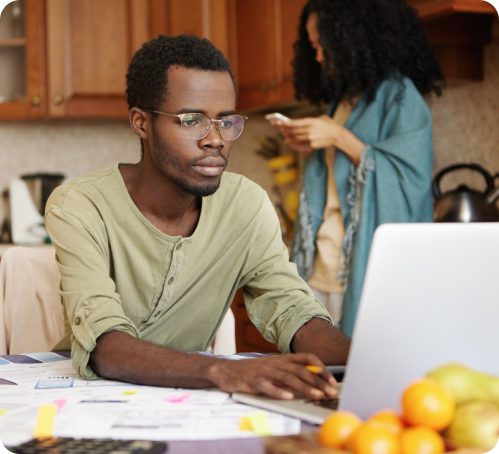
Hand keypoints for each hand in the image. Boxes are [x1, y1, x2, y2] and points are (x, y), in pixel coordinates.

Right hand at [208, 353, 338, 399]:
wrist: (227, 370)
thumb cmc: (254, 371)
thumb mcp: (275, 367)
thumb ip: (292, 371)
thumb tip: (315, 379)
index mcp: (283, 358)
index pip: (307, 358)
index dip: (322, 368)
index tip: (333, 381)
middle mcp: (276, 362)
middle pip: (301, 370)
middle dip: (318, 381)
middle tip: (331, 392)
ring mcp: (264, 371)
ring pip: (288, 378)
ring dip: (305, 387)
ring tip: (317, 395)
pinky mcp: (253, 381)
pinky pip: (268, 386)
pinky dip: (279, 392)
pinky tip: (288, 397)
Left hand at [273, 116, 363, 164]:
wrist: (339, 136)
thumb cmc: (331, 125)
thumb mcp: (321, 118)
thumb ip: (311, 120)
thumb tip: (302, 122)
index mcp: (311, 121)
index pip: (295, 122)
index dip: (285, 123)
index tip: (278, 122)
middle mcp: (309, 130)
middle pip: (293, 131)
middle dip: (285, 130)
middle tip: (280, 128)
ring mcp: (310, 138)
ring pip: (295, 138)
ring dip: (288, 137)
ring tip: (284, 135)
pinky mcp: (312, 145)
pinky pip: (299, 145)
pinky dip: (293, 144)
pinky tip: (289, 142)